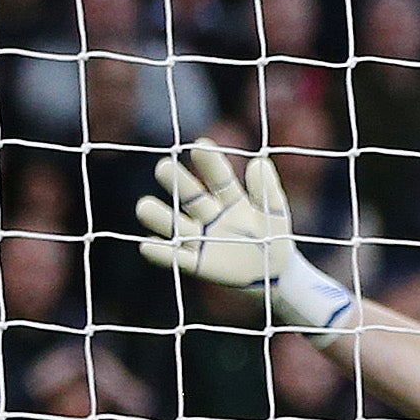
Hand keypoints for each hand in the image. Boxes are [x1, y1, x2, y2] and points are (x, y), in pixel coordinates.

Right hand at [135, 142, 351, 330]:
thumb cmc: (274, 239)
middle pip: (190, 196)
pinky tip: (148, 245)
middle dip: (177, 182)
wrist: (276, 274)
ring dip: (159, 217)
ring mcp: (202, 239)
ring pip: (175, 225)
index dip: (210, 163)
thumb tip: (259, 162)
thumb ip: (267, 191)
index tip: (200, 145)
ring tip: (143, 206)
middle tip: (164, 167)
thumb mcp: (275, 214)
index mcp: (231, 201)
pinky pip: (177, 258)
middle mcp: (211, 216)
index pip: (219, 178)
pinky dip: (162, 253)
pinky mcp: (198, 264)